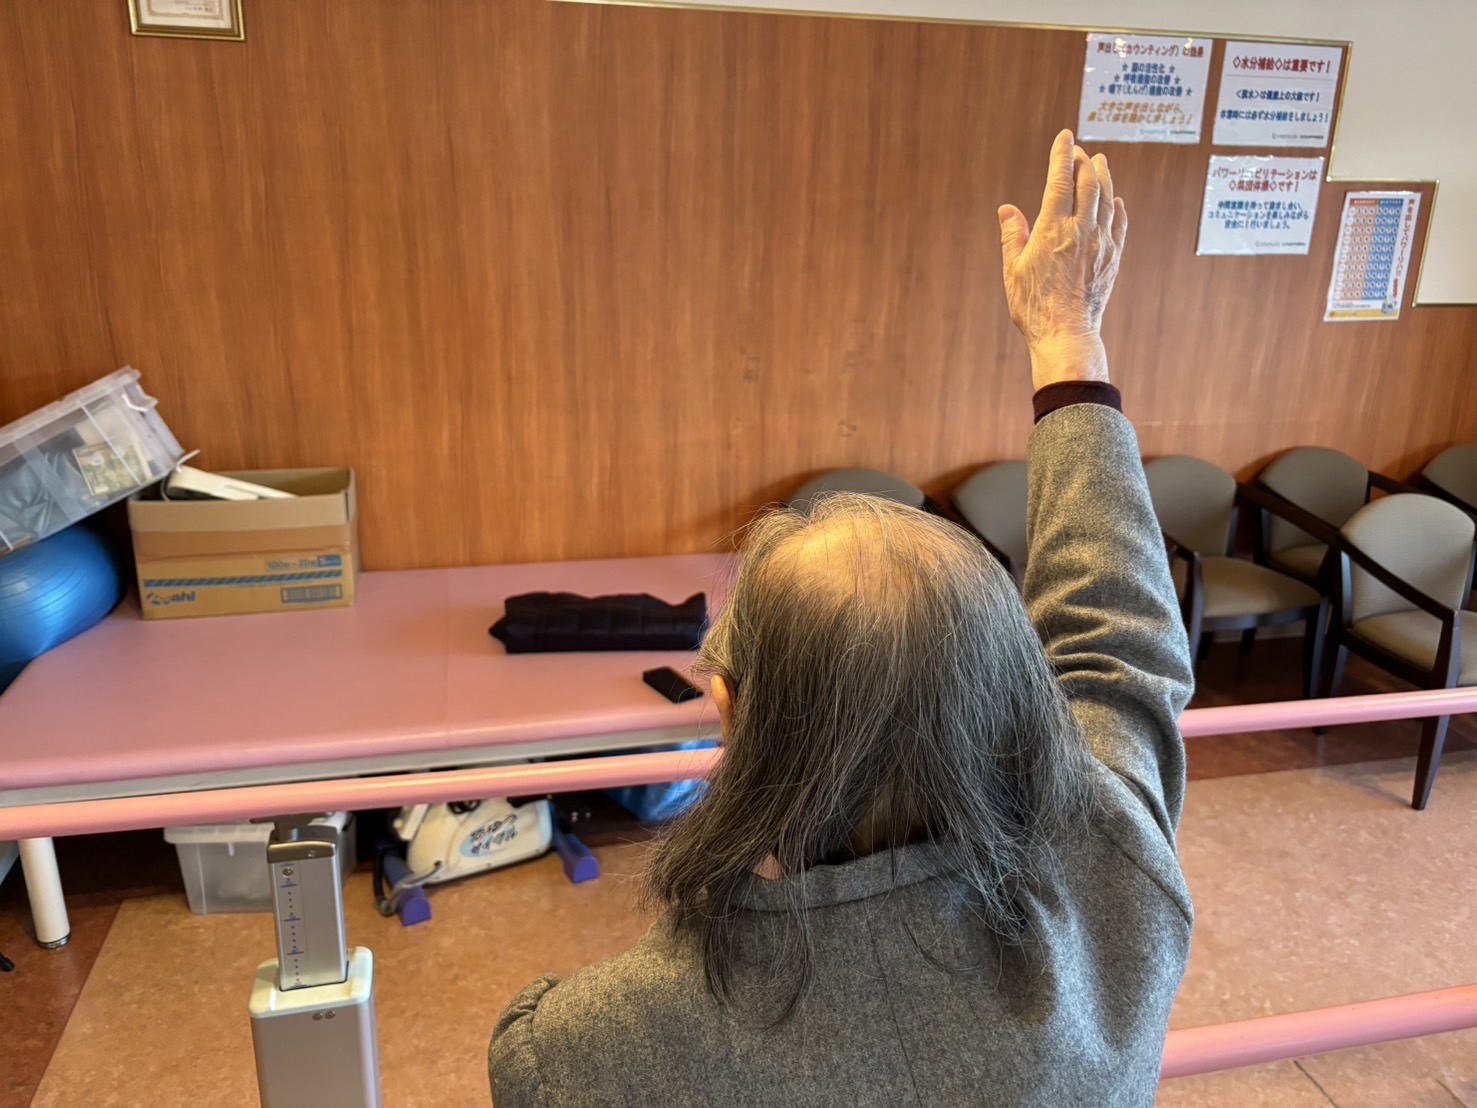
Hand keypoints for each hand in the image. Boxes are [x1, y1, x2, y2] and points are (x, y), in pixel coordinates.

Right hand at [999, 129, 1127, 388]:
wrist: (1065, 333)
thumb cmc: (1033, 305)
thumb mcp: (1013, 270)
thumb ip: (1012, 235)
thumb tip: (1008, 209)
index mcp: (1053, 228)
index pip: (1060, 180)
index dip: (1062, 155)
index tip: (1065, 136)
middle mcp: (1082, 230)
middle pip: (1088, 182)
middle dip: (1084, 161)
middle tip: (1079, 151)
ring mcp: (1101, 243)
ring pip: (1108, 198)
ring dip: (1104, 176)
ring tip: (1101, 162)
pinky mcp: (1113, 258)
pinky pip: (1120, 224)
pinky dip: (1118, 208)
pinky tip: (1116, 201)